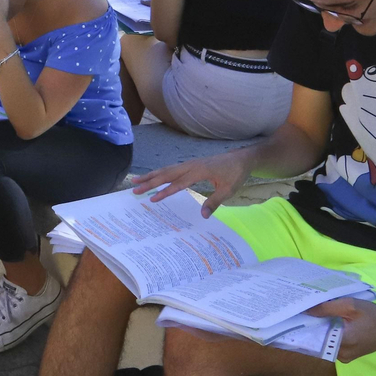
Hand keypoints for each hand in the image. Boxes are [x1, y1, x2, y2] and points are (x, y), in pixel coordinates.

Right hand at [130, 148, 252, 215]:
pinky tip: (152, 177)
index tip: (152, 198)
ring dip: (151, 175)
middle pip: (166, 173)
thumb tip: (203, 216)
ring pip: (166, 169)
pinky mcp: (190, 164)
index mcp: (199, 171)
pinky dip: (159, 173)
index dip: (164, 191)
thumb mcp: (228, 190)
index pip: (178, 183)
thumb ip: (214, 202)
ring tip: (136, 181)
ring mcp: (189, 163)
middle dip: (149, 181)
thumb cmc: (235, 174)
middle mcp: (190, 165)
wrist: (240, 159)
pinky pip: (171, 168)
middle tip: (134, 188)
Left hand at [305, 297, 375, 361]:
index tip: (293, 316)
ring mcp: (345, 357)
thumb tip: (305, 310)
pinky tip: (326, 321)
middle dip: (310, 326)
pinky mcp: (348, 354)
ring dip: (320, 329)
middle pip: (318, 341)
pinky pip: (332, 344)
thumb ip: (327, 308)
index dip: (303, 327)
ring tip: (312, 314)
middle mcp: (342, 355)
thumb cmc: (373, 315)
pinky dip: (328, 333)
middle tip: (301, 312)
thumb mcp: (350, 306)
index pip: (315, 338)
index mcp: (343, 343)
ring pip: (325, 342)